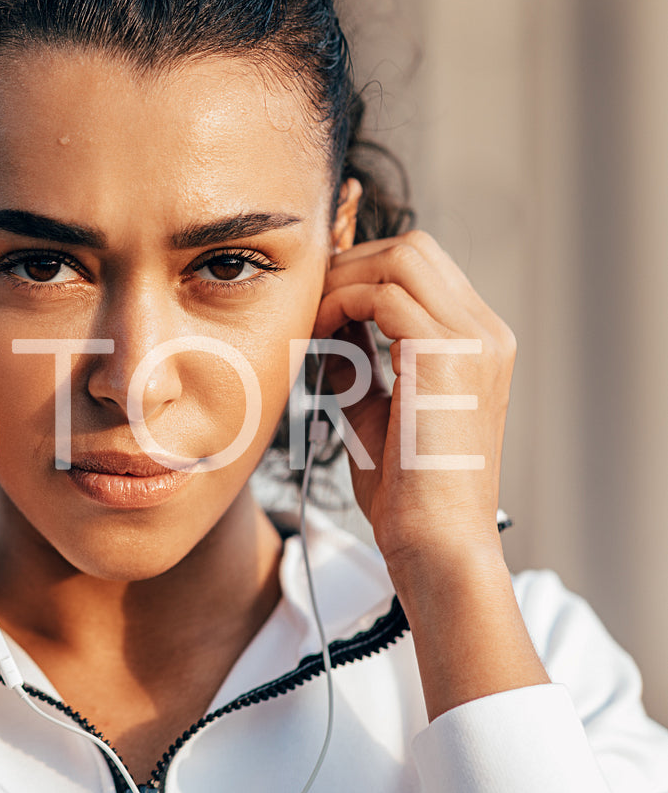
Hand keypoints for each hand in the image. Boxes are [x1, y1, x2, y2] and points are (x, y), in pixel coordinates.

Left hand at [311, 230, 516, 568]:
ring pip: (401, 257)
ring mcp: (474, 340)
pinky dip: (341, 305)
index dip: (361, 274)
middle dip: (350, 266)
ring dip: (343, 281)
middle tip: (306, 306)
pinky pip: (383, 295)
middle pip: (413, 248)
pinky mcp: (448, 355)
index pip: (421, 270)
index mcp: (478, 345)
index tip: (316, 305)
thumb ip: (359, 366)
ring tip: (311, 323)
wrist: (437, 544)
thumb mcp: (377, 413)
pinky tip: (318, 339)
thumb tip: (328, 331)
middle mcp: (486, 333)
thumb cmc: (408, 496)